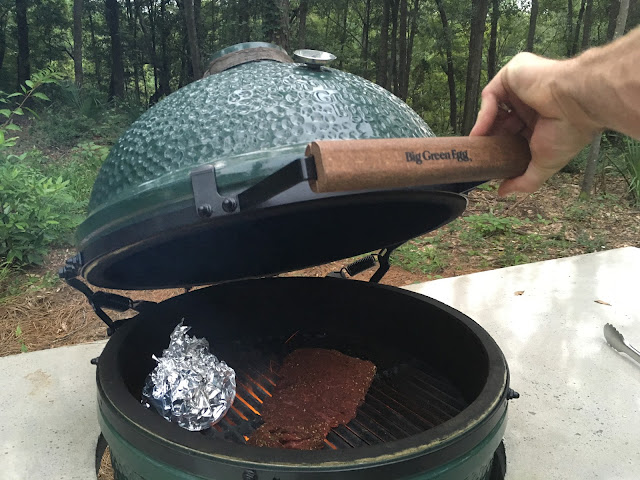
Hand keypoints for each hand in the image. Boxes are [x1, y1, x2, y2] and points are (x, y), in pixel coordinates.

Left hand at [470, 52, 599, 195]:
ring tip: (478, 147)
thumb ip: (524, 181)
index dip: (499, 149)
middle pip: (499, 123)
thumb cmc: (568, 131)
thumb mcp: (544, 164)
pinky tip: (481, 133)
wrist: (577, 100)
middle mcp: (530, 103)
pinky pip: (490, 94)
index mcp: (541, 120)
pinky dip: (484, 114)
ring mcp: (521, 87)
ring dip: (483, 129)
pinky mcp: (513, 73)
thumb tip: (502, 193)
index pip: (512, 135)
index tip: (491, 163)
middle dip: (489, 140)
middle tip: (481, 156)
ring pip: (493, 109)